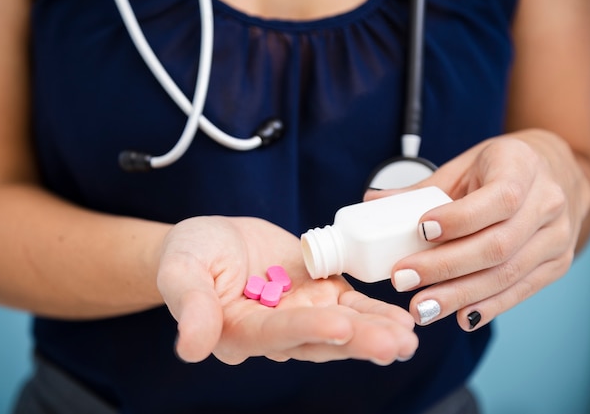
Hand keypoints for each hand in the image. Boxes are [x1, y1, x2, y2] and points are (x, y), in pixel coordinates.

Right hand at [156, 215, 417, 364]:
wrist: (213, 241)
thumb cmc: (190, 255)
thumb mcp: (182, 272)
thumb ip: (191, 306)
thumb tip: (190, 349)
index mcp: (239, 331)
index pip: (275, 334)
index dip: (306, 329)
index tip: (339, 325)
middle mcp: (276, 332)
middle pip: (319, 339)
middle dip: (358, 341)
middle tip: (395, 343)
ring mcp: (301, 315)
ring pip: (341, 327)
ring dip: (375, 331)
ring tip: (408, 336)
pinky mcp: (319, 296)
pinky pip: (350, 305)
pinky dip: (375, 311)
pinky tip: (401, 318)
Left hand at [365, 129, 589, 330]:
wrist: (551, 177)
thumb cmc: (498, 169)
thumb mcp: (464, 167)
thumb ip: (422, 188)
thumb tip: (371, 201)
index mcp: (522, 166)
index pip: (500, 197)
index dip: (460, 219)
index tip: (421, 232)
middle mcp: (547, 202)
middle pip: (498, 244)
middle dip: (445, 267)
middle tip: (403, 279)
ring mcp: (555, 237)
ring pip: (507, 274)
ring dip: (460, 295)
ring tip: (421, 307)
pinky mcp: (555, 264)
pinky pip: (520, 291)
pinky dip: (487, 306)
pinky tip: (459, 317)